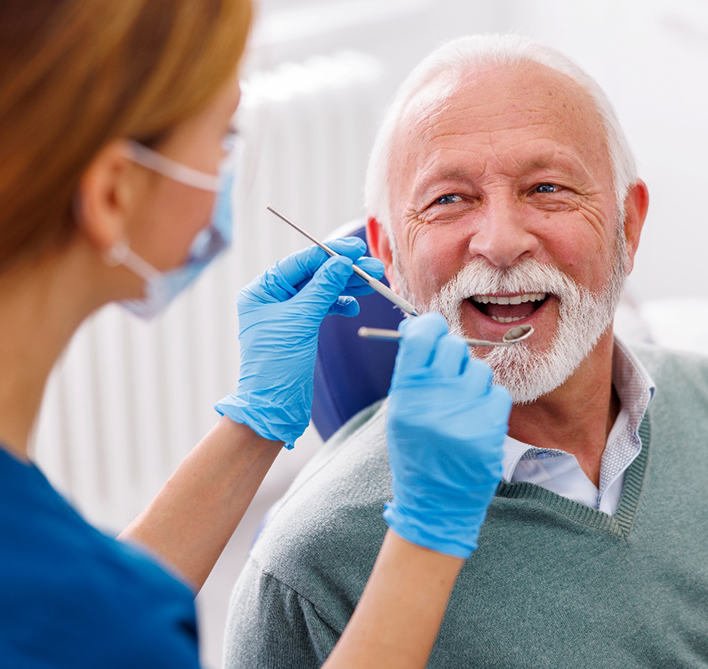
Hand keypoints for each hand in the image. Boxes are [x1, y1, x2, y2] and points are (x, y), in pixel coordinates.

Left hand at [215, 238, 383, 448]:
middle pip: (313, 274)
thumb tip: (342, 262)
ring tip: (373, 283)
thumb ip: (323, 288)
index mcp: (262, 290)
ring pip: (321, 290)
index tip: (356, 250)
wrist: (274, 406)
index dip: (329, 254)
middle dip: (344, 270)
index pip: (300, 262)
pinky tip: (353, 306)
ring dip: (347, 286)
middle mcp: (272, 298)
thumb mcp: (301, 320)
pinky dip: (340, 305)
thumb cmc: (277, 364)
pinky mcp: (299, 328)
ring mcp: (286, 313)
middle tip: (373, 267)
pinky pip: (322, 307)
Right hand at [383, 313, 511, 557]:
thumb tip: (421, 327)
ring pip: (479, 369)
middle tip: (448, 375)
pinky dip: (489, 403)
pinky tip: (476, 421)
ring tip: (461, 407)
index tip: (433, 329)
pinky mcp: (490, 430)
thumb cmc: (416, 451)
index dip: (429, 326)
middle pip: (453, 347)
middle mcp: (433, 401)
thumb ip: (411, 371)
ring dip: (473, 382)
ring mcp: (464, 415)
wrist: (435, 503)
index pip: (422, 336)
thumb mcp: (400, 412)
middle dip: (453, 356)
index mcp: (405, 394)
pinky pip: (498, 393)